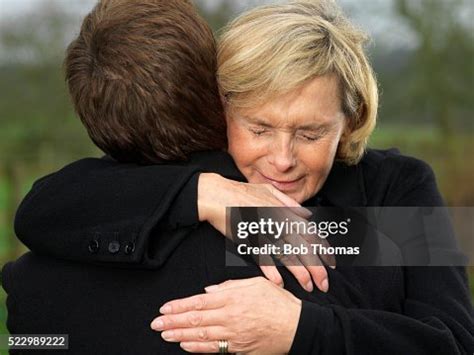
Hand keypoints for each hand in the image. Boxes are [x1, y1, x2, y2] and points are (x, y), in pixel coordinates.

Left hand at [150, 277, 301, 353]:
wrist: (297, 326)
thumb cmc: (279, 304)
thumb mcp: (256, 284)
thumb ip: (231, 285)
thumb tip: (209, 289)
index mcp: (233, 297)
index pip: (199, 301)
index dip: (180, 306)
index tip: (165, 308)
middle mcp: (230, 315)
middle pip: (196, 319)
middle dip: (173, 321)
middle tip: (156, 323)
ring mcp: (234, 334)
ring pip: (201, 334)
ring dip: (180, 334)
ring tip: (165, 334)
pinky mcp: (239, 348)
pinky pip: (214, 349)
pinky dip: (197, 348)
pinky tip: (185, 345)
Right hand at [198, 173, 333, 292]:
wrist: (217, 194)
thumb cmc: (242, 192)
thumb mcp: (269, 191)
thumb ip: (289, 203)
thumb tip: (306, 213)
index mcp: (285, 212)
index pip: (311, 233)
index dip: (323, 250)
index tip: (330, 264)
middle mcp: (279, 222)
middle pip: (304, 247)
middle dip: (317, 268)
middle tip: (324, 284)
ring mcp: (265, 232)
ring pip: (288, 254)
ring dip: (299, 272)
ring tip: (308, 286)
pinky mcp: (249, 239)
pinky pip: (263, 257)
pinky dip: (271, 270)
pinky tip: (280, 282)